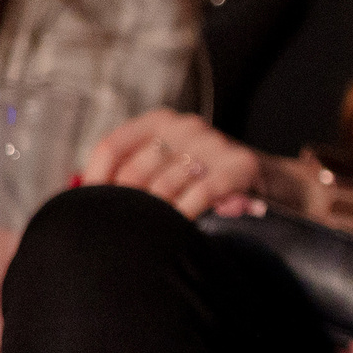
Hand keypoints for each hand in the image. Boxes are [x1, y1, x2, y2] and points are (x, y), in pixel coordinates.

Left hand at [83, 108, 262, 219]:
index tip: (93, 208)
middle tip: (130, 227)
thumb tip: (80, 193)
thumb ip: (131, 174)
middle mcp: (186, 125)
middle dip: (130, 203)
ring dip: (159, 213)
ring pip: (166, 184)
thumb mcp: (169, 168)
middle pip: (136, 168)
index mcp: (160, 121)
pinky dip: (187, 213)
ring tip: (157, 231)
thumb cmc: (208, 180)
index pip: (111, 147)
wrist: (272, 182)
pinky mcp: (240, 165)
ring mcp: (214, 143)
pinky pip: (201, 192)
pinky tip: (182, 228)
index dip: (97, 180)